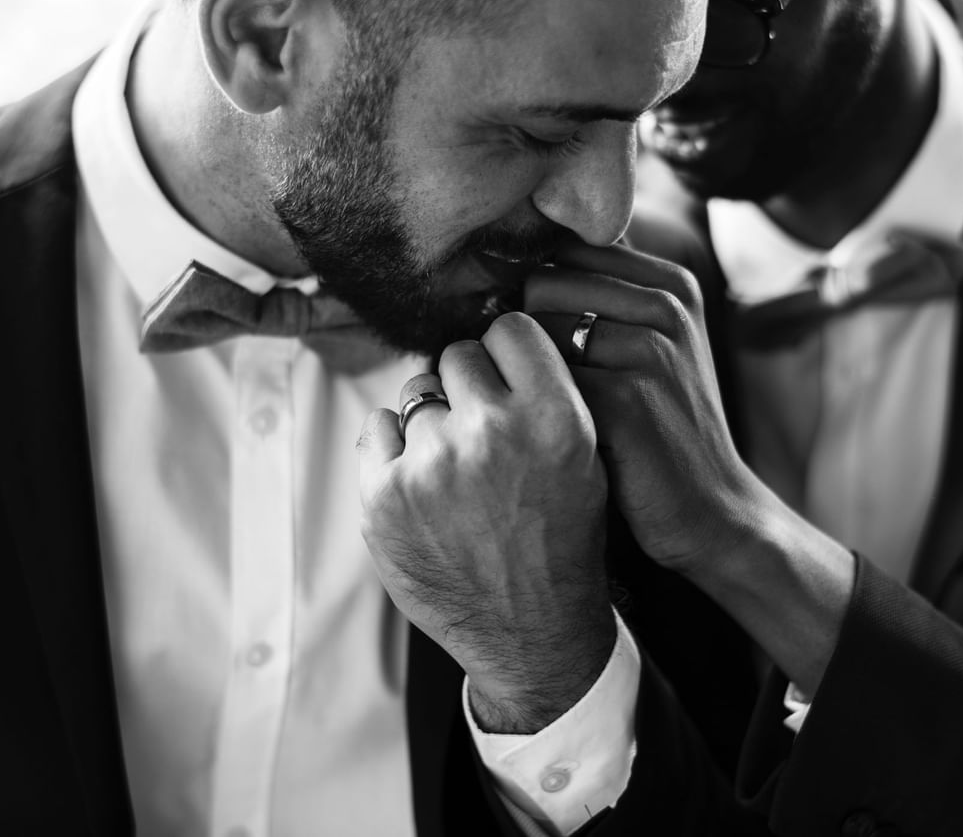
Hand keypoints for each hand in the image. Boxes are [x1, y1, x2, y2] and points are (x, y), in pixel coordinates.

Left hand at [357, 312, 615, 732]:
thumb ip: (549, 394)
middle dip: (468, 386)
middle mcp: (491, 432)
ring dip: (431, 419)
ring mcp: (431, 464)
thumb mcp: (586, 460)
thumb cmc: (561, 543)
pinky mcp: (384, 495)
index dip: (506, 351)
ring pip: (416, 391)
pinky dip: (394, 450)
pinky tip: (423, 484)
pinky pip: (376, 427)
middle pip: (458, 355)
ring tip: (455, 467)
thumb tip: (498, 336)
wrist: (532, 633)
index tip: (505, 374)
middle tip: (481, 430)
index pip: (509, 329)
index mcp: (553, 418)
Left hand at [525, 242, 763, 573]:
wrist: (712, 512)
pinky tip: (552, 438)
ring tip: (551, 411)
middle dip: (526, 333)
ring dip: (527, 373)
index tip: (541, 343)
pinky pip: (541, 382)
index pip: (565, 252)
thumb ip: (600, 297)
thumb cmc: (658, 428)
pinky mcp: (628, 400)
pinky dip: (533, 410)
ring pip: (536, 330)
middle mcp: (667, 306)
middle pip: (542, 284)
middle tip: (540, 384)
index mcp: (671, 283)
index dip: (536, 294)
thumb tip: (513, 259)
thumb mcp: (648, 347)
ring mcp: (652, 351)